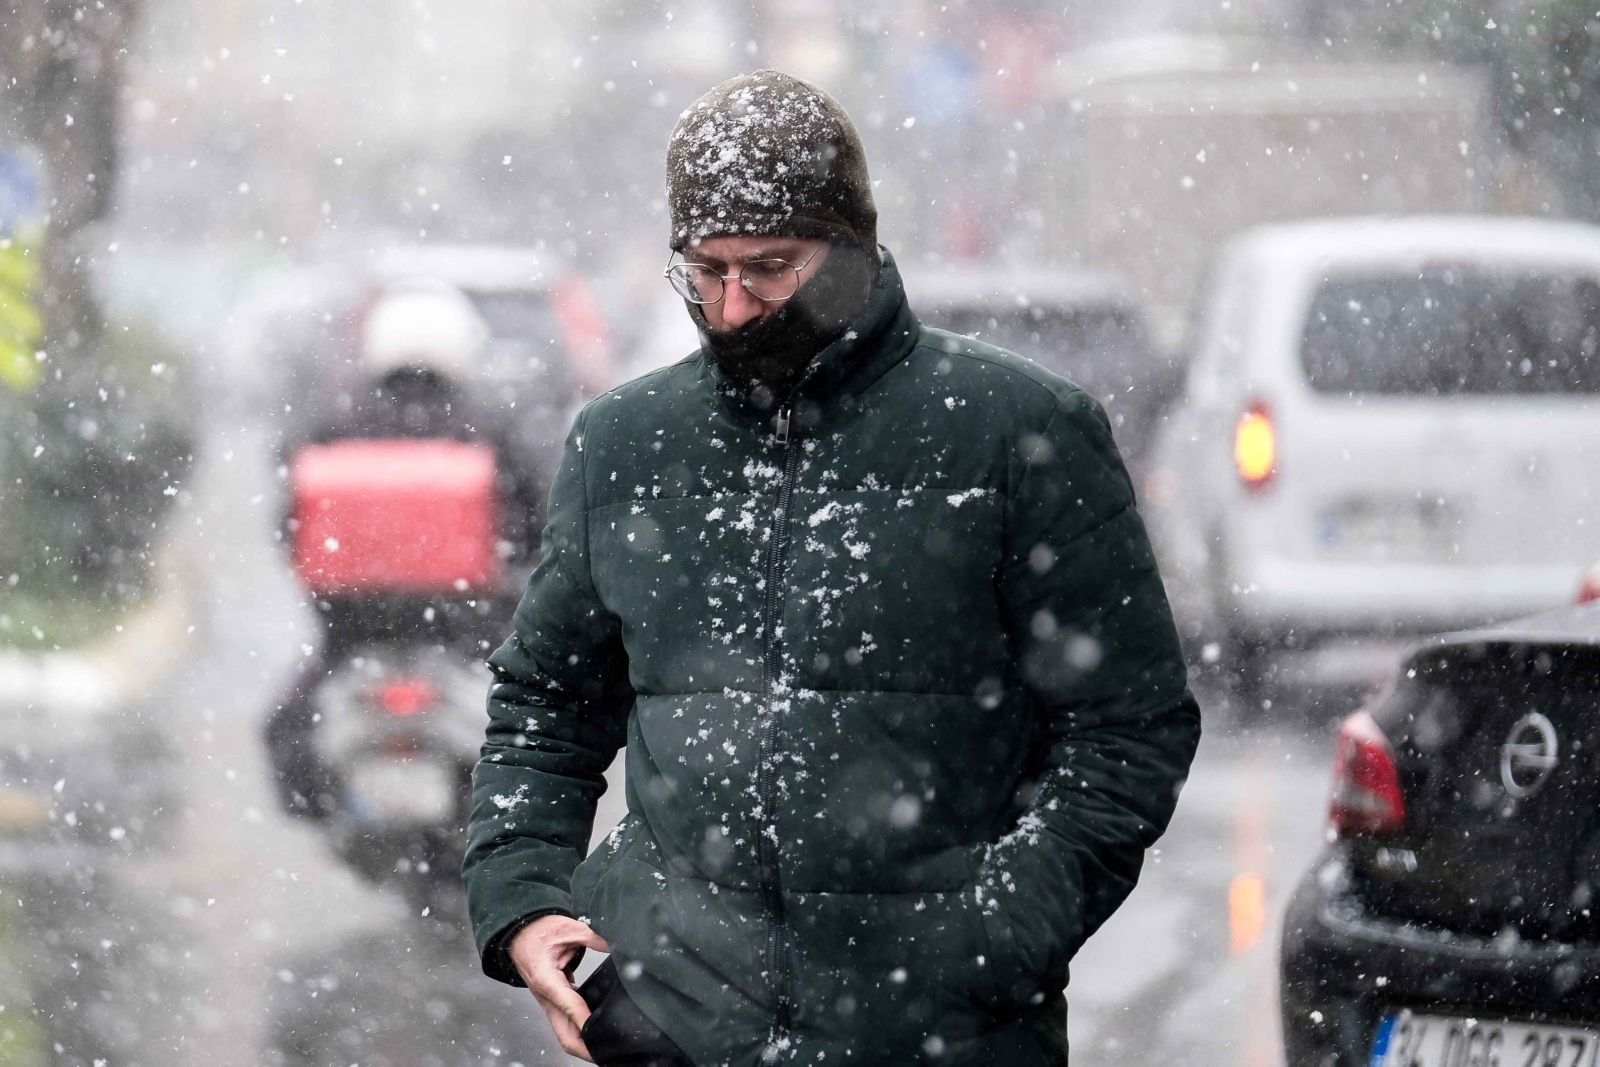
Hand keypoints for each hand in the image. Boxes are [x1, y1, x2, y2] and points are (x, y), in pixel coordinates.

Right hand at [508, 914, 611, 1061]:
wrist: (519, 932)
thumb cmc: (538, 931)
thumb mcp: (567, 928)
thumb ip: (591, 936)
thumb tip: (615, 943)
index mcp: (546, 979)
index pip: (569, 1005)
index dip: (585, 1019)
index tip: (602, 1029)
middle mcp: (546, 996)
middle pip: (564, 1034)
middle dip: (584, 1048)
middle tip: (607, 1052)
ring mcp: (549, 1001)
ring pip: (565, 1032)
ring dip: (583, 1042)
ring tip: (605, 1046)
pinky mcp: (553, 1001)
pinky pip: (567, 1022)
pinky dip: (581, 1029)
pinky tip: (596, 1028)